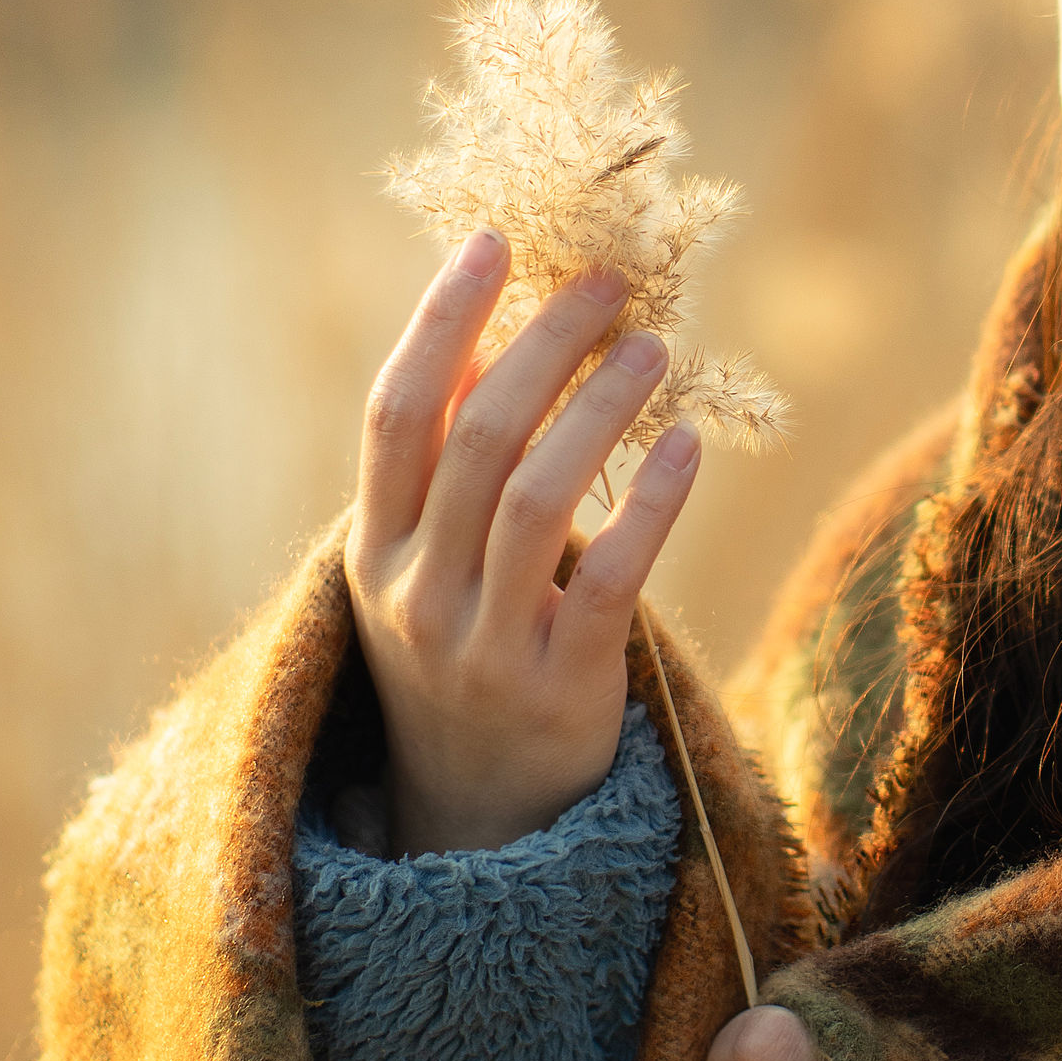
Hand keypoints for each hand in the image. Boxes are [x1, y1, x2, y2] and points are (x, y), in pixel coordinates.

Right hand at [345, 227, 701, 856]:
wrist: (474, 818)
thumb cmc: (457, 654)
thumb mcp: (422, 565)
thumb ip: (445, 462)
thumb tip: (483, 327)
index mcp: (373, 550)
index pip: (394, 414)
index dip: (439, 322)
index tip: (493, 242)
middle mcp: (415, 596)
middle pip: (474, 444)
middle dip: (541, 349)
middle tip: (607, 286)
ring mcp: (483, 648)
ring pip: (538, 502)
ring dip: (599, 410)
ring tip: (655, 347)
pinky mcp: (560, 690)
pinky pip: (609, 582)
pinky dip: (652, 505)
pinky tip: (688, 444)